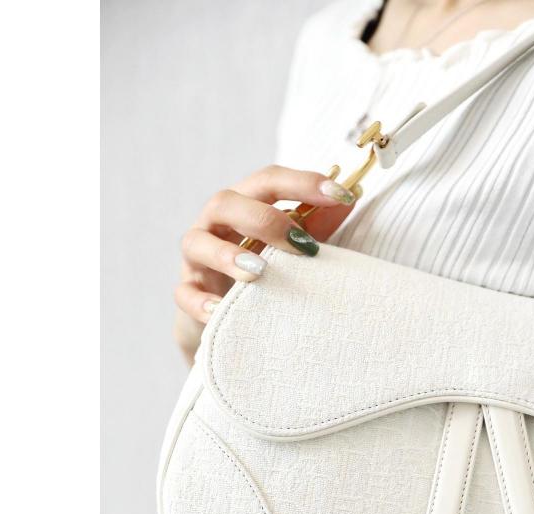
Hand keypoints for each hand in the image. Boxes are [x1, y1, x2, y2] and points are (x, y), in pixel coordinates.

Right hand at [173, 165, 357, 363]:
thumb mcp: (290, 248)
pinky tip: (221, 310)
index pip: (269, 181)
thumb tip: (348, 200)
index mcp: (245, 204)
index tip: (341, 195)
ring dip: (227, 255)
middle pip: (228, 202)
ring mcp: (197, 257)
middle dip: (266, 220)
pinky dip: (202, 302)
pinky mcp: (188, 292)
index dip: (303, 183)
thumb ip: (315, 226)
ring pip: (197, 242)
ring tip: (259, 271)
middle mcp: (216, 223)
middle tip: (302, 245)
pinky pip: (185, 293)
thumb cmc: (266, 271)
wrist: (228, 314)